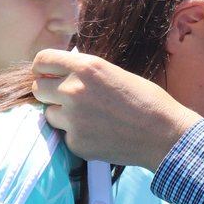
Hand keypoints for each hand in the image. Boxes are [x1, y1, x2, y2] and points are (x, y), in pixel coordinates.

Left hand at [32, 49, 199, 168]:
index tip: (48, 74)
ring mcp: (73, 119)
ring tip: (89, 119)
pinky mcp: (76, 143)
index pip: (42, 61)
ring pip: (48, 114)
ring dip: (62, 115)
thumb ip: (86, 73)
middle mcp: (74, 90)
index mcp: (86, 67)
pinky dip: (77, 135)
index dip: (44, 68)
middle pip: (38, 88)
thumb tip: (63, 74)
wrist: (165, 135)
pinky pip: (65, 135)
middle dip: (50, 92)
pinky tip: (99, 134)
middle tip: (68, 99)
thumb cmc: (148, 101)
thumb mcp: (115, 73)